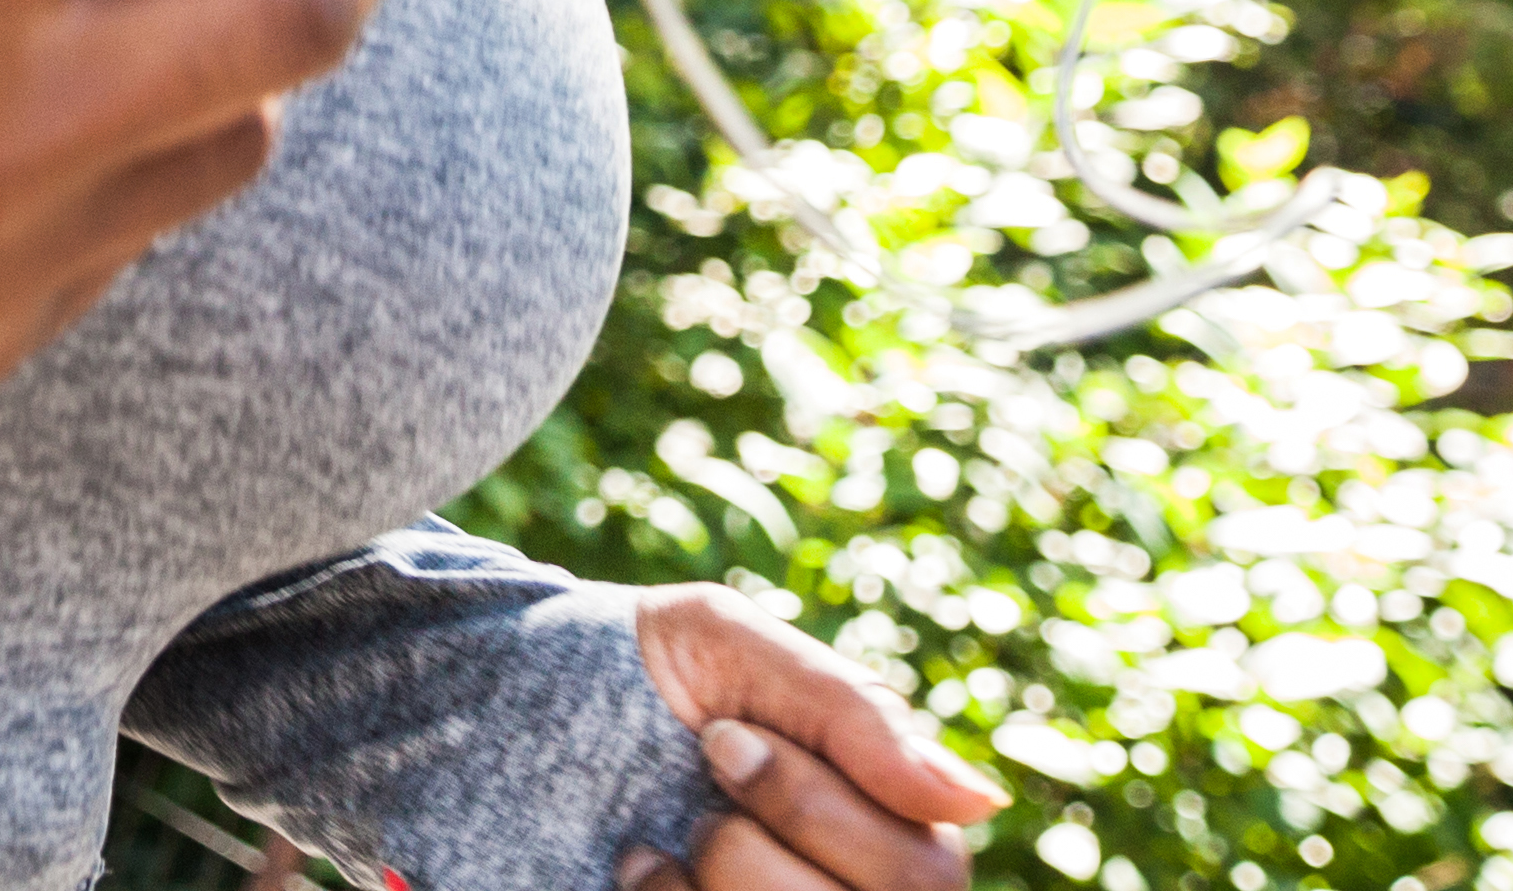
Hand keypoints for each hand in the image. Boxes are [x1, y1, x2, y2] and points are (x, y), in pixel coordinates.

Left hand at [615, 587, 1003, 890]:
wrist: (528, 705)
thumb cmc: (648, 668)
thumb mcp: (736, 645)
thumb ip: (857, 715)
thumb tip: (984, 801)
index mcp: (894, 823)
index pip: (920, 868)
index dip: (805, 801)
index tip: (720, 736)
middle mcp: (856, 889)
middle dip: (754, 841)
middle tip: (699, 773)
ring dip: (711, 873)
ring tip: (668, 833)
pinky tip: (642, 867)